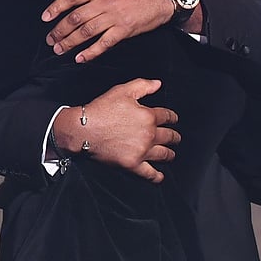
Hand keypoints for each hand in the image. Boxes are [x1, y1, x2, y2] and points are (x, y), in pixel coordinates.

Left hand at [42, 0, 174, 62]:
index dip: (56, 8)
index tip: (45, 18)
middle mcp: (105, 2)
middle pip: (76, 18)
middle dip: (60, 30)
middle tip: (50, 39)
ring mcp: (114, 17)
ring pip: (87, 32)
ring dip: (70, 42)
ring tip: (59, 49)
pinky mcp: (124, 30)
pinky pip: (104, 43)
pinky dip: (91, 52)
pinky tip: (80, 58)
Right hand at [53, 78, 179, 183]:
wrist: (84, 129)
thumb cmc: (101, 110)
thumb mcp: (122, 91)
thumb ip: (143, 86)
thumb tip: (158, 84)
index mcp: (149, 116)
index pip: (168, 116)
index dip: (173, 118)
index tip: (174, 119)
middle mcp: (149, 134)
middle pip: (169, 136)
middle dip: (174, 137)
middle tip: (176, 138)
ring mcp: (142, 151)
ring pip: (164, 154)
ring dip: (170, 154)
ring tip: (171, 154)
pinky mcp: (133, 164)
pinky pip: (149, 173)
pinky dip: (157, 176)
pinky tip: (160, 176)